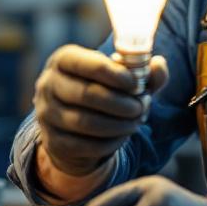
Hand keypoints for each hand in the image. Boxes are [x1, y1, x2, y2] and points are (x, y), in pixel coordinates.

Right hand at [33, 45, 167, 176]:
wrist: (75, 127)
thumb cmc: (102, 92)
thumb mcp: (121, 79)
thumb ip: (143, 71)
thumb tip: (159, 65)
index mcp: (63, 60)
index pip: (84, 63)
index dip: (114, 74)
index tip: (137, 84)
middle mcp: (48, 85)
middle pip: (86, 94)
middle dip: (121, 103)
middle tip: (143, 106)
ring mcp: (46, 115)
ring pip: (85, 122)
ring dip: (119, 123)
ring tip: (137, 120)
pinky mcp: (53, 142)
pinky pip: (84, 145)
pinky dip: (110, 142)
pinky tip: (124, 135)